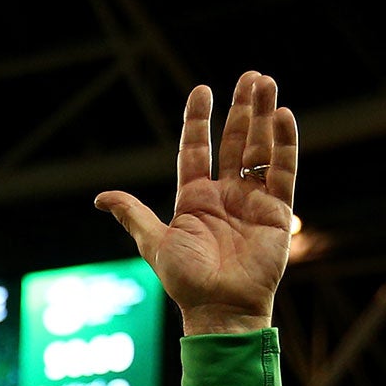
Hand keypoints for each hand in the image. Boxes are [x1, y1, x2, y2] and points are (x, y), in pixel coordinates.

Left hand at [96, 73, 297, 335]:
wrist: (219, 308)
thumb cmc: (186, 282)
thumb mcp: (154, 243)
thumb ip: (132, 214)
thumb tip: (100, 197)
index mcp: (195, 199)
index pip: (197, 149)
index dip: (199, 120)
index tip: (202, 89)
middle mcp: (225, 195)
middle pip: (234, 142)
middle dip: (242, 109)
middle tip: (251, 76)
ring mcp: (252, 201)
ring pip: (260, 149)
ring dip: (264, 117)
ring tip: (267, 84)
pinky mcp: (276, 211)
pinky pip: (283, 172)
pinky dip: (284, 145)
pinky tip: (284, 117)